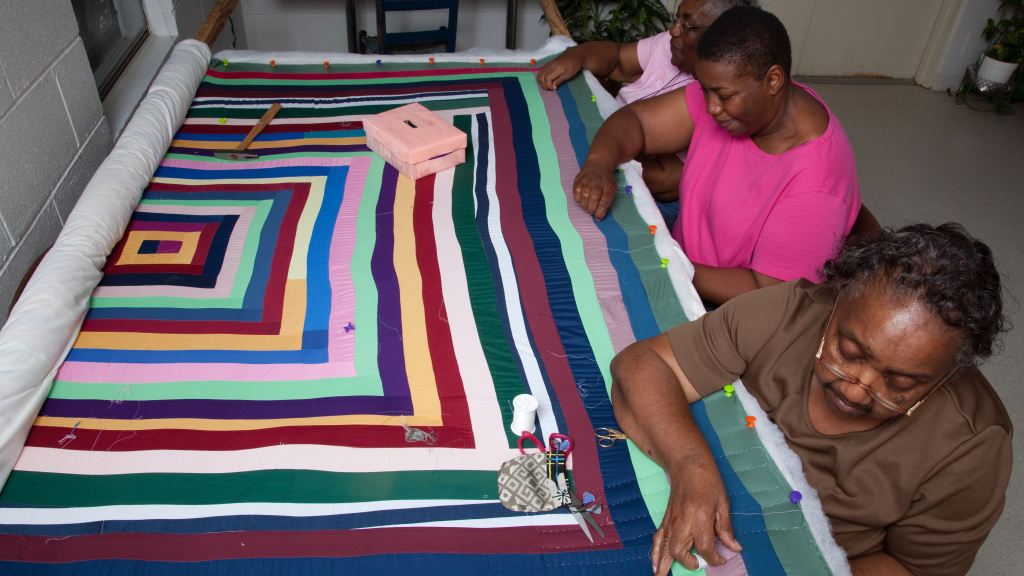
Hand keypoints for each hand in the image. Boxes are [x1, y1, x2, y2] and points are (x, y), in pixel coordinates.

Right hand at [537, 51, 582, 89]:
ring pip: (539, 75)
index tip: (554, 88)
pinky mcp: (547, 64)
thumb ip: (559, 81)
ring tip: (548, 85)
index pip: (546, 79)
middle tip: (551, 88)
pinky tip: (546, 81)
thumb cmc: (572, 65)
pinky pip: (540, 72)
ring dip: (542, 82)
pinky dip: (541, 78)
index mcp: (555, 68)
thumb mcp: (568, 75)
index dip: (549, 85)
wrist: (574, 56)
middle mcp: (549, 66)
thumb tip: (552, 86)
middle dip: (544, 85)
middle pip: (541, 77)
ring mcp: (547, 65)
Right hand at [573, 164, 616, 218]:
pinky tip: (583, 199)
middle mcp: (596, 185)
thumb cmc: (605, 180)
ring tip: (588, 205)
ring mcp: (586, 183)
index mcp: (607, 187)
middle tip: (592, 210)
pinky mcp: (577, 183)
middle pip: (592, 204)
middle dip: (592, 210)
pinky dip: (579, 201)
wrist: (598, 165)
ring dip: (585, 207)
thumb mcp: (612, 189)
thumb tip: (600, 216)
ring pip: (583, 202)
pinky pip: (576, 197)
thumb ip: (607, 202)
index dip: (600, 213)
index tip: (598, 217)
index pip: (602, 204)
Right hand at [651, 460, 741, 574]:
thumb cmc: (708, 481)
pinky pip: (657, 538)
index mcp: (699, 517)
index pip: (704, 546)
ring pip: (664, 546)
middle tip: (698, 564)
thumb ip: (726, 528)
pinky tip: (654, 563)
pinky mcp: (665, 519)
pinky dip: (654, 552)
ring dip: (662, 563)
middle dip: (688, 562)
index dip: (714, 558)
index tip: (720, 560)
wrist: (687, 464)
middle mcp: (682, 521)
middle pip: (679, 550)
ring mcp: (671, 520)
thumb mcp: (723, 503)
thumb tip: (734, 548)